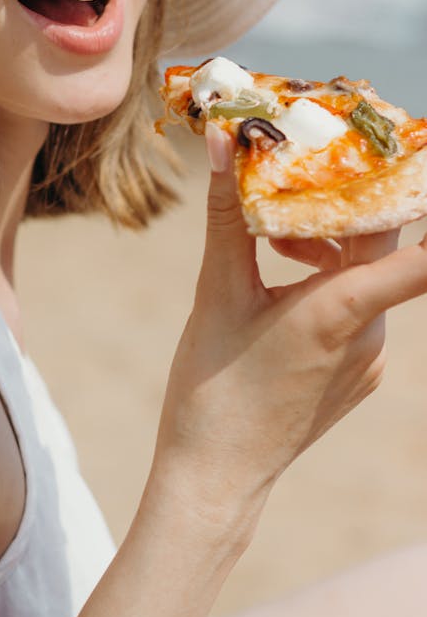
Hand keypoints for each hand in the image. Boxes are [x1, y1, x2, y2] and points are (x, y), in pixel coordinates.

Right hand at [157, 125, 426, 500]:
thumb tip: (223, 140)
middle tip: (300, 170)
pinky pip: (359, 310)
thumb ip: (227, 214)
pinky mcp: (360, 375)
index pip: (421, 254)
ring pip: (367, 276)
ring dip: (328, 245)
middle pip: (380, 245)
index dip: (419, 201)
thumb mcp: (216, 292)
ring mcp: (370, 359)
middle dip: (343, 204)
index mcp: (342, 309)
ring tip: (272, 241)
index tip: (413, 156)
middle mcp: (371, 334)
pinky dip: (329, 284)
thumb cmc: (211, 385)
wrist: (215, 475)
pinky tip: (281, 287)